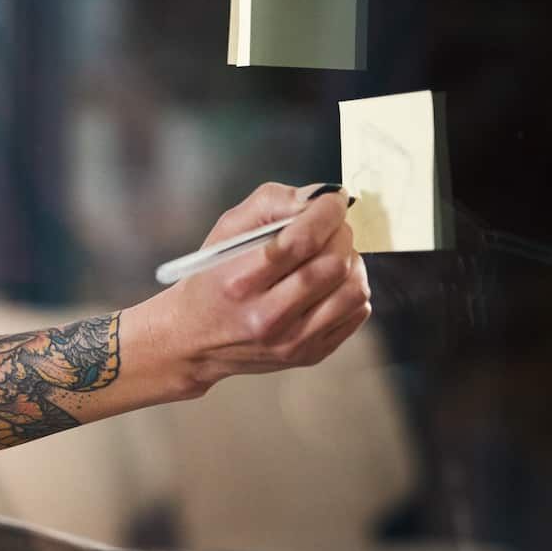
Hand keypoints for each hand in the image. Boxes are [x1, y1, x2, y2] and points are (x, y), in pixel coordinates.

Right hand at [130, 182, 371, 398]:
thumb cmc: (210, 278)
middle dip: (341, 233)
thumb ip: (268, 204)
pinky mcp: (311, 354)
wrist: (195, 339)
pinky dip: (352, 288)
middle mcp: (268, 315)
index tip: (334, 198)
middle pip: (332, 264)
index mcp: (240, 279)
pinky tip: (333, 280)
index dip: (327, 212)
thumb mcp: (224, 232)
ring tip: (333, 252)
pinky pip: (356, 313)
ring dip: (352, 260)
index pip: (301, 240)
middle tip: (333, 224)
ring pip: (353, 290)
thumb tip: (318, 196)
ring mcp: (293, 340)